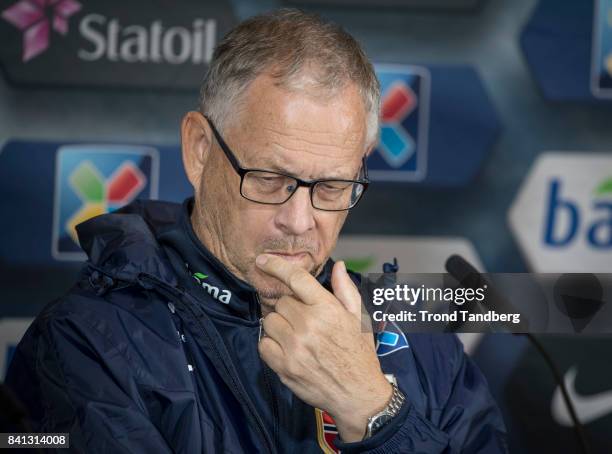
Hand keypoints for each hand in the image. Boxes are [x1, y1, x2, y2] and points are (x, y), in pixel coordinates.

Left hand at [255, 254, 392, 441]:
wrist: (358, 394)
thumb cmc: (359, 354)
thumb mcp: (359, 318)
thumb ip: (345, 289)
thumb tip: (338, 265)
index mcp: (327, 309)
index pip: (295, 278)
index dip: (275, 266)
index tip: (262, 260)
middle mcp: (309, 325)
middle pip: (281, 302)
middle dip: (289, 308)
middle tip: (303, 320)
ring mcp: (294, 347)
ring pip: (269, 321)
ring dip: (279, 326)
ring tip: (297, 336)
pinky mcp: (284, 366)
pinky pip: (263, 344)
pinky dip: (271, 344)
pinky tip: (287, 349)